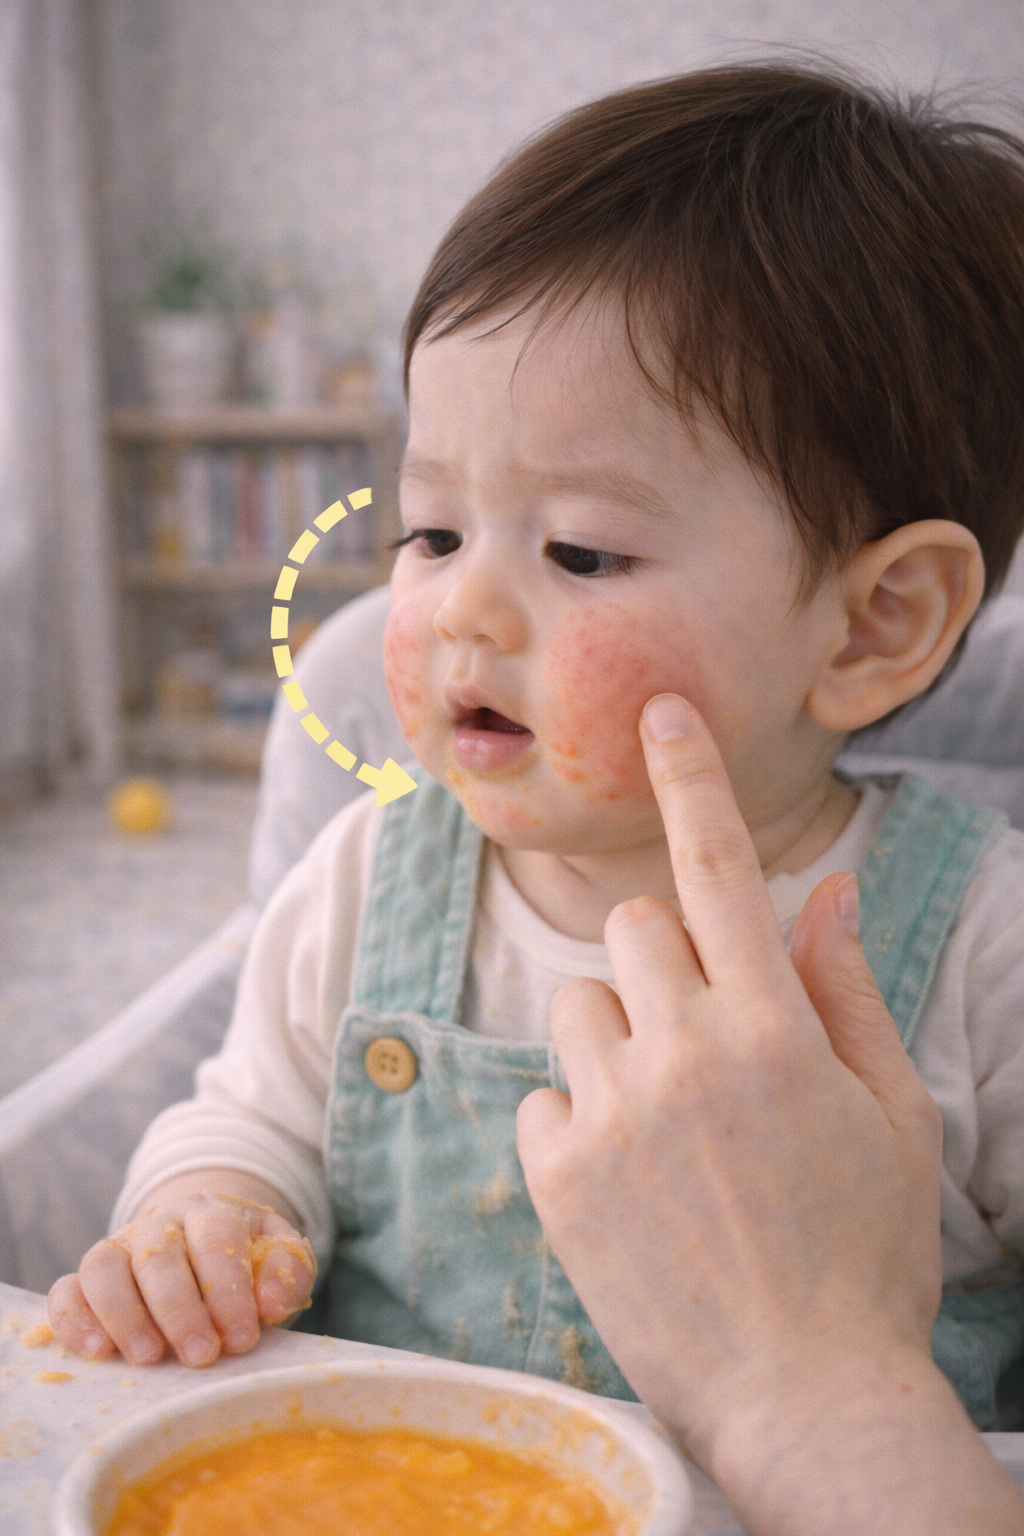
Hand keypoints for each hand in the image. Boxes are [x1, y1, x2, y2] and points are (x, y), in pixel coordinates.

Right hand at [48, 1186, 315, 1367]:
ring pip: (104, 1267)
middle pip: (159, 1256)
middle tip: (201, 1355)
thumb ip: (286, 1273)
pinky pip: (66, 1291)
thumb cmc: (246, 1262)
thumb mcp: (278, 1257)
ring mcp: (117, 1248)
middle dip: (180, 1309)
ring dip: (124, 1314)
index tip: (243, 1338)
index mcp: (208, 1212)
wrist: (203, 1244)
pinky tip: (97, 1353)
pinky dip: (75, 1320)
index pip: (214, 1240)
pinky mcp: (86, 1280)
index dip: (227, 1290)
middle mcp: (157, 1224)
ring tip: (147, 1358)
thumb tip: (271, 1303)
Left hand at [517, 692, 943, 1465]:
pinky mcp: (557, 1175)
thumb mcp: (891, 1116)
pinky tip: (629, 1179)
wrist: (803, 1395)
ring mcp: (612, 1114)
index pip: (723, 869)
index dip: (690, 779)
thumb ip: (845, 991)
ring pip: (580, 1004)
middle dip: (663, 961)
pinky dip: (581, 1117)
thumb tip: (825, 891)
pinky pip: (546, 1094)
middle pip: (632, 929)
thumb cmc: (866, 1251)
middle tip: (703, 1037)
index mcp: (773, 1029)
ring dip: (618, 1036)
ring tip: (666, 1121)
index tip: (659, 711)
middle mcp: (684, 1054)